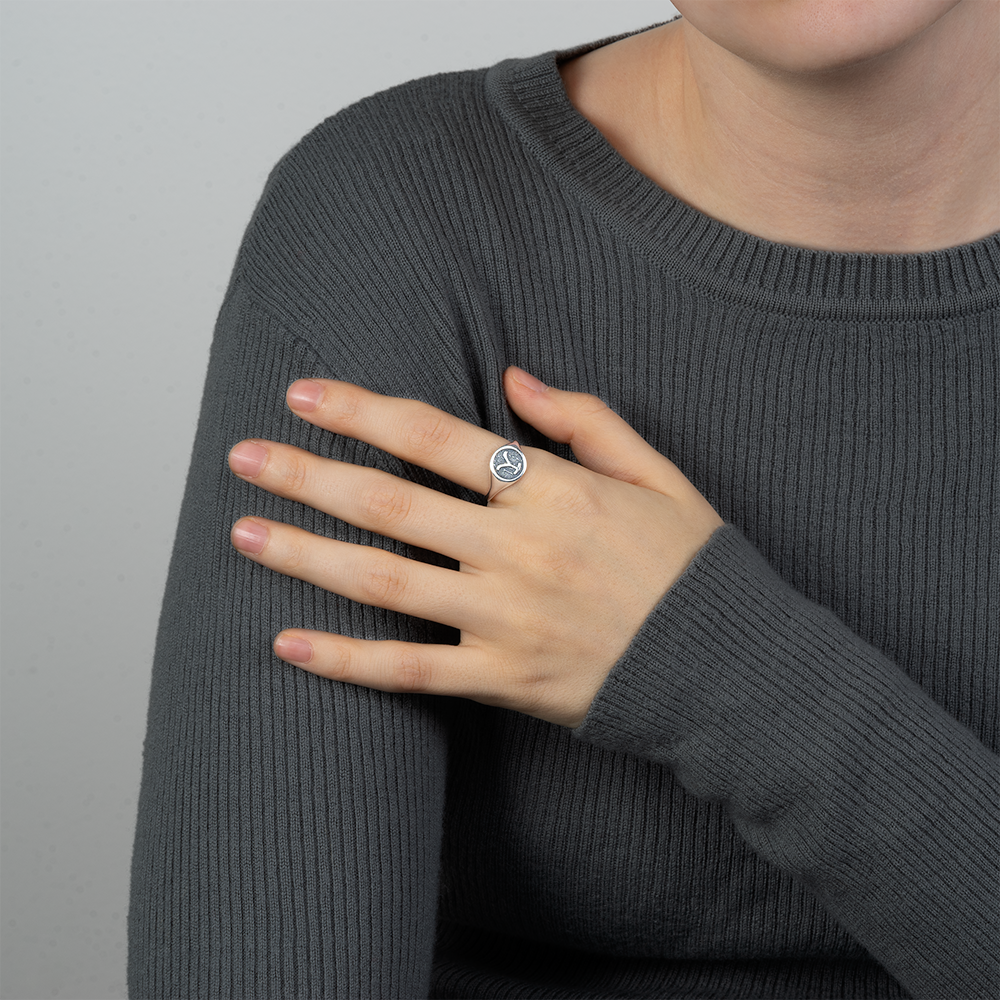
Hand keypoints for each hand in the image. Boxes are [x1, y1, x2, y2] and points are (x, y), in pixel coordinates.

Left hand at [227, 367, 724, 728]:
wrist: (729, 668)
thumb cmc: (691, 566)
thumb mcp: (656, 472)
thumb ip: (584, 418)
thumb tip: (513, 378)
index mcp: (554, 490)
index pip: (435, 437)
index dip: (362, 411)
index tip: (303, 394)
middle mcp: (519, 550)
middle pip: (390, 504)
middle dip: (308, 476)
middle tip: (243, 457)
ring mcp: (506, 619)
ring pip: (384, 582)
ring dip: (305, 556)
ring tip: (242, 534)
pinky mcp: (504, 680)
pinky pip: (411, 671)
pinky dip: (346, 661)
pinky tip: (287, 645)